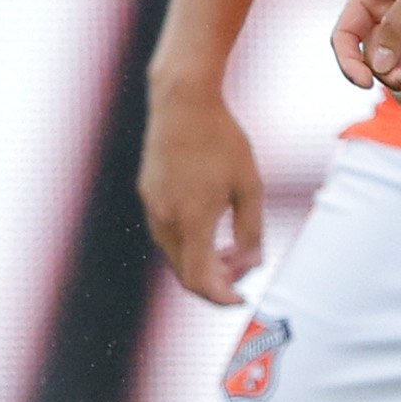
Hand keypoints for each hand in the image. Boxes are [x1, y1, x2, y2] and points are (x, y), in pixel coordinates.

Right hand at [138, 76, 266, 305]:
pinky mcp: (148, 193)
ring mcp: (152, 205)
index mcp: (192, 220)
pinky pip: (167, 232)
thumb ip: (252, 230)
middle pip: (185, 272)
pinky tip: (210, 227)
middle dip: (215, 280)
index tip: (241, 299)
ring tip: (231, 250)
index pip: (200, 280)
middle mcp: (165, 218)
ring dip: (201, 261)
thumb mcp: (250, 186)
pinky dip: (188, 242)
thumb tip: (252, 265)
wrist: (183, 102)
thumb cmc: (222, 140)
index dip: (221, 297)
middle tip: (243, 271)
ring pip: (174, 254)